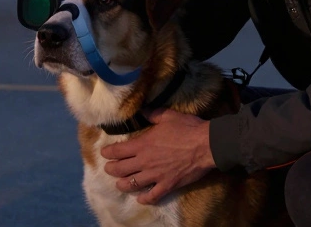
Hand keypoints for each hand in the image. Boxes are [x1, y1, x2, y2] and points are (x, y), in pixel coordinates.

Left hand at [100, 109, 215, 205]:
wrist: (206, 145)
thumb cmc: (187, 129)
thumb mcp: (167, 116)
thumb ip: (152, 114)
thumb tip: (143, 111)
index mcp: (143, 144)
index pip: (117, 151)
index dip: (108, 153)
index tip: (104, 153)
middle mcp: (145, 161)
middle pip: (120, 169)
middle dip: (111, 169)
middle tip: (108, 168)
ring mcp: (156, 175)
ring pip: (132, 184)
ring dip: (122, 185)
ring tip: (119, 184)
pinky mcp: (168, 184)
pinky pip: (153, 196)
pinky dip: (145, 199)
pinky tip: (140, 199)